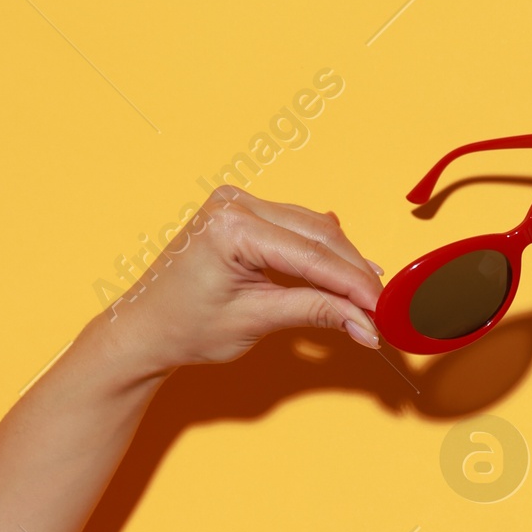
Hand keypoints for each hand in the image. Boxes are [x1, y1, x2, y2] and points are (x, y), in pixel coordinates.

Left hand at [98, 186, 383, 374]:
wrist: (146, 328)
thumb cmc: (185, 327)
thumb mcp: (257, 321)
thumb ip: (316, 313)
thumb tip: (366, 324)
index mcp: (231, 227)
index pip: (313, 256)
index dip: (356, 285)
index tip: (385, 310)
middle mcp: (235, 204)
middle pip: (320, 236)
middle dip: (354, 275)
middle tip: (383, 309)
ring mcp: (238, 204)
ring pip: (313, 230)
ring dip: (343, 264)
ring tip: (369, 299)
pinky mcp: (242, 214)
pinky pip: (297, 229)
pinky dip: (322, 255)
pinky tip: (346, 276)